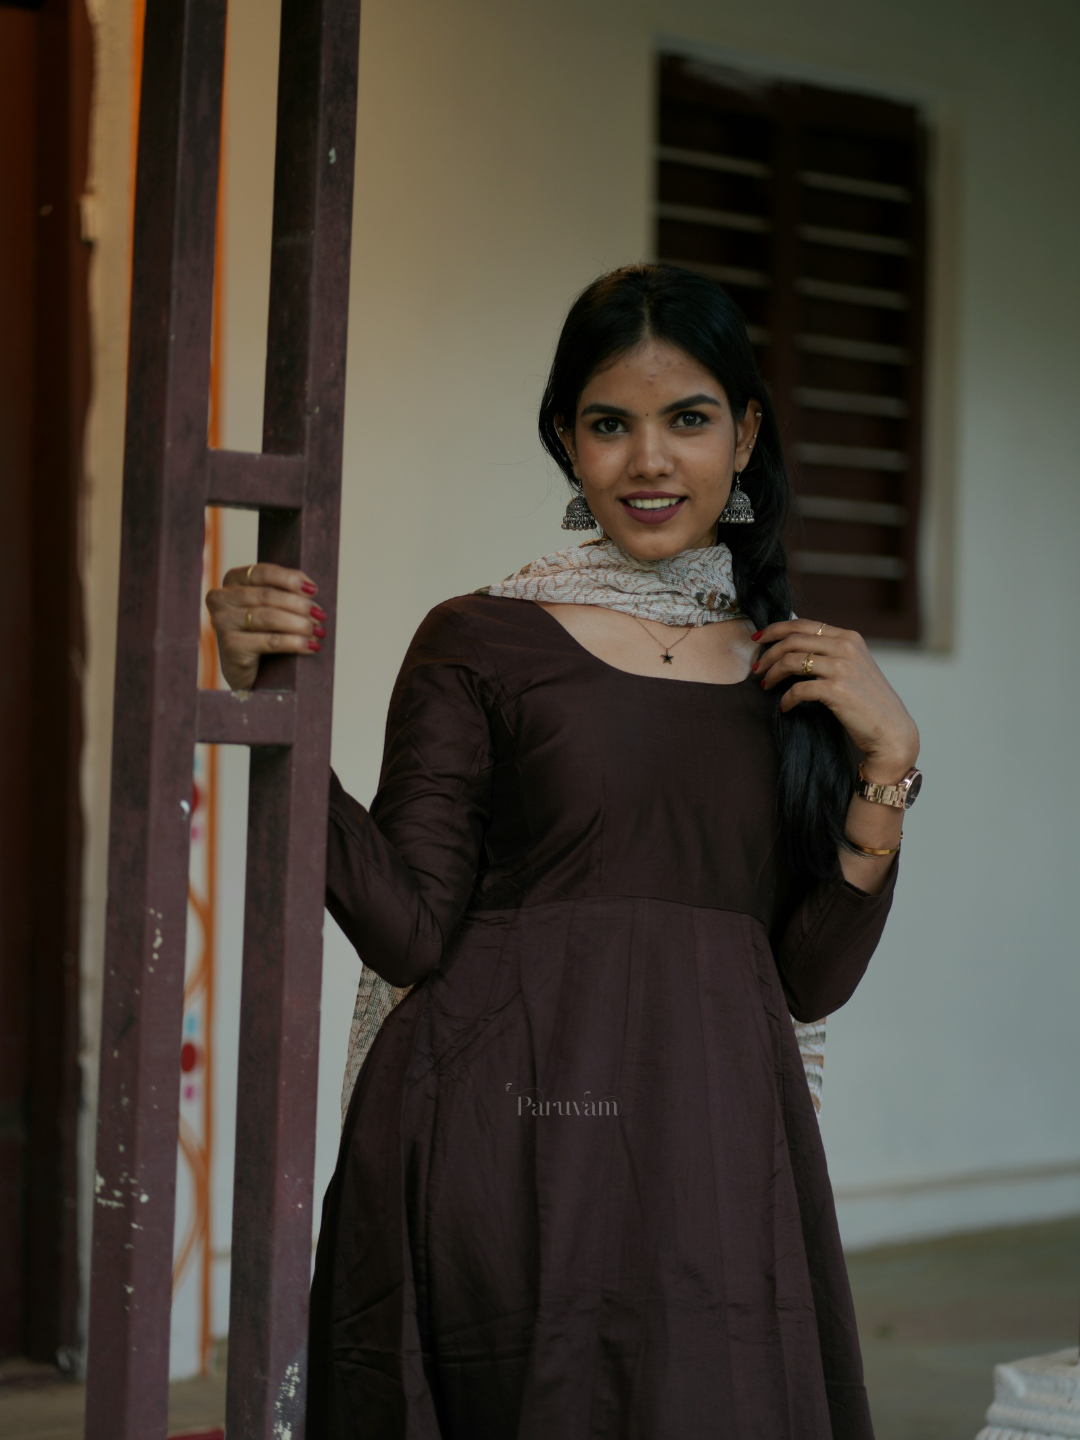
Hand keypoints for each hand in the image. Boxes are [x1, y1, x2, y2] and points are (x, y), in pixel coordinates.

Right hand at [206, 563, 325, 690]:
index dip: (290, 579)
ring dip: (299, 624)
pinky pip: (270, 641)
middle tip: (320, 615)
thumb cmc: (264, 634)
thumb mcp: (272, 607)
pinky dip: (294, 642)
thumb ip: (284, 592)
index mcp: (232, 581)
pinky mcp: (231, 646)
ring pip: (269, 617)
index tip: (313, 590)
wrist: (249, 673)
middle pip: (267, 596)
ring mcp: (222, 622)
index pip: (262, 572)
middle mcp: (221, 598)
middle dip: (299, 605)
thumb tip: (310, 589)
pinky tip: (310, 646)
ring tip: (318, 631)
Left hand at [752, 619, 918, 777]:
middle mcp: (846, 647)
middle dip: (768, 653)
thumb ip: (831, 653)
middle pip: (792, 640)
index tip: (758, 639)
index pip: (803, 624)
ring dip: (772, 674)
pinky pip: (797, 689)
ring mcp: (841, 667)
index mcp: (849, 637)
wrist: (891, 731)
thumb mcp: (854, 667)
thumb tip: (793, 648)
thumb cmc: (868, 702)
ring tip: (766, 685)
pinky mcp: (836, 689)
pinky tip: (784, 707)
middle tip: (756, 668)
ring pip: (790, 660)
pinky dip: (786, 699)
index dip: (775, 630)